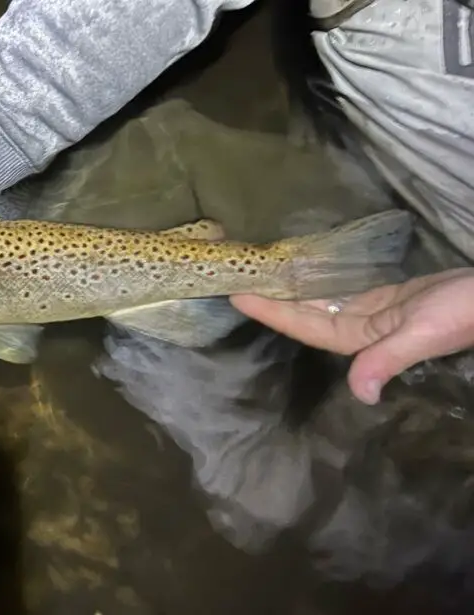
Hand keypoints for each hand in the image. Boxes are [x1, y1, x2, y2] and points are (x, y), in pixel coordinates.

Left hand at [230, 268, 473, 404]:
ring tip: (257, 273)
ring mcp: (375, 314)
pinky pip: (343, 291)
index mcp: (365, 340)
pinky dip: (319, 282)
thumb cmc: (466, 312)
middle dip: (271, 300)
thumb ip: (389, 359)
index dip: (271, 312)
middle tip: (234, 278)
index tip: (237, 296)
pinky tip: (300, 272)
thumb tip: (361, 393)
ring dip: (291, 290)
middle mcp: (363, 330)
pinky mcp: (390, 298)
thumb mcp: (425, 333)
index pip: (306, 326)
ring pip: (321, 302)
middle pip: (305, 314)